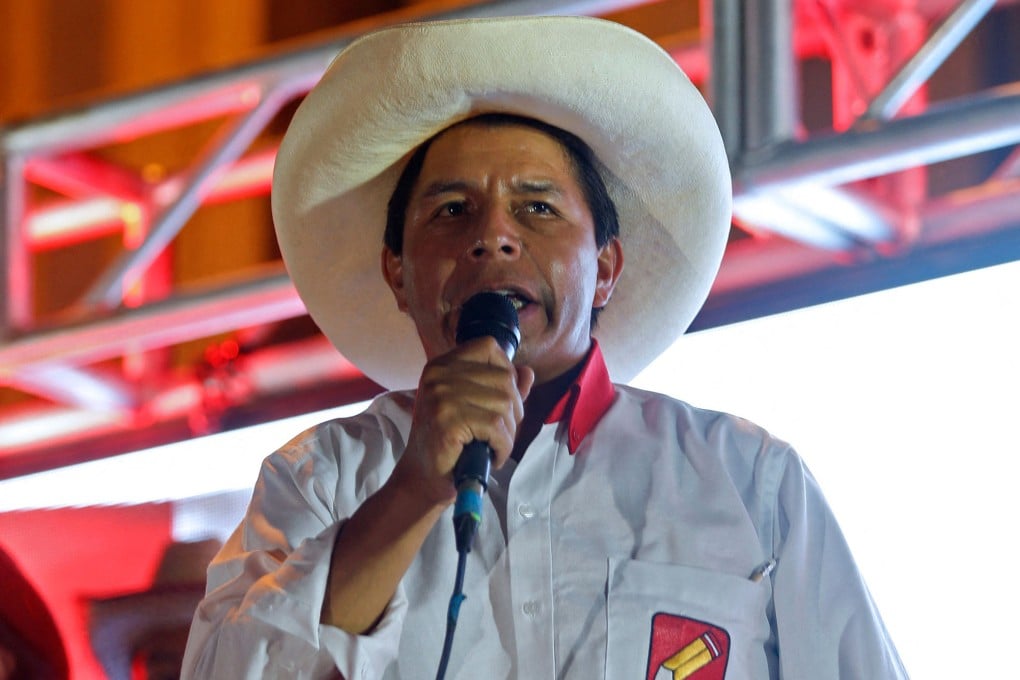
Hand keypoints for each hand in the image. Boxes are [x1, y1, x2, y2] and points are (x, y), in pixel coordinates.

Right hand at [390, 337, 534, 507]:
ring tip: (497, 446)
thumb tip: (528, 372)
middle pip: (504, 379)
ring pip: (504, 404)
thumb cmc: (451, 443)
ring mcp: (441, 396)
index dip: (507, 370)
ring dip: (510, 432)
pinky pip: (496, 427)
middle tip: (503, 434)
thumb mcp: (474, 407)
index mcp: (441, 365)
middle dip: (514, 411)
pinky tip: (494, 456)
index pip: (488, 347)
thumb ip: (501, 388)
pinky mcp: (448, 420)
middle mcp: (438, 374)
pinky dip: (504, 446)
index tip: (505, 399)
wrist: (423, 478)